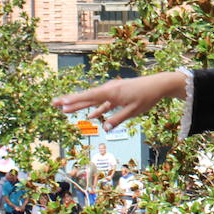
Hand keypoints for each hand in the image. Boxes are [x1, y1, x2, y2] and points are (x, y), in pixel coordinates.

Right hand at [51, 72, 186, 129]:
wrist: (158, 85)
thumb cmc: (146, 97)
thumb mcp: (133, 111)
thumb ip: (118, 119)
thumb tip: (105, 129)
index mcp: (111, 92)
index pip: (88, 97)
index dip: (74, 100)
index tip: (61, 103)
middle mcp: (109, 90)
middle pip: (86, 97)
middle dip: (70, 101)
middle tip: (55, 104)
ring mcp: (112, 92)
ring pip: (93, 100)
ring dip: (80, 105)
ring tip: (66, 109)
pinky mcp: (117, 94)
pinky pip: (104, 102)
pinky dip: (97, 108)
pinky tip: (91, 115)